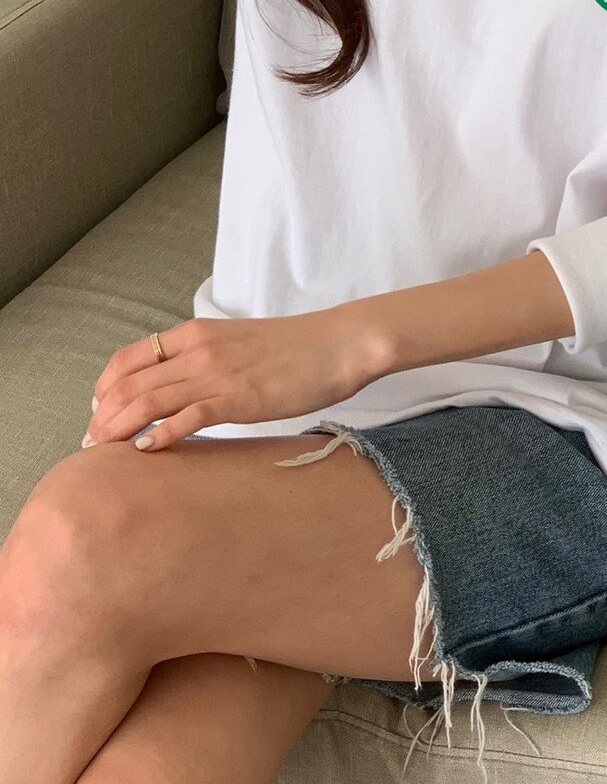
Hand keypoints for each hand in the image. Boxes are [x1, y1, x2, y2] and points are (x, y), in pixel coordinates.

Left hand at [83, 305, 390, 451]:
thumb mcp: (240, 342)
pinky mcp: (239, 399)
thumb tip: (186, 385)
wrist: (338, 343)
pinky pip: (187, 417)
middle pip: (130, 383)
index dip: (104, 386)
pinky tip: (145, 450)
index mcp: (197, 333)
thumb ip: (208, 358)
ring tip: (103, 450)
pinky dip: (160, 434)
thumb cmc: (297, 347)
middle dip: (102, 414)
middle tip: (91, 441)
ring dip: (119, 427)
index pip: (130, 357)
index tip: (97, 411)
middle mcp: (199, 350)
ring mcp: (218, 374)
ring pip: (149, 401)